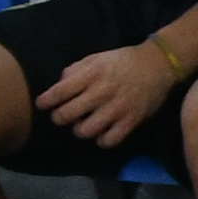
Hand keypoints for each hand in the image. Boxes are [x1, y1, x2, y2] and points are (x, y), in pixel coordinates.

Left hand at [39, 42, 176, 151]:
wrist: (158, 65)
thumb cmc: (122, 61)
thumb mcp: (95, 58)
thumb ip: (75, 70)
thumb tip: (58, 84)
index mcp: (91, 75)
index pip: (60, 92)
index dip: (46, 101)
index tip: (40, 105)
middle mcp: (102, 93)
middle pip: (68, 114)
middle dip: (59, 118)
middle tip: (60, 116)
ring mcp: (117, 109)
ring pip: (86, 131)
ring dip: (79, 130)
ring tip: (81, 124)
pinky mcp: (131, 121)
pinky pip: (109, 140)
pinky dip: (101, 140)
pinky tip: (100, 133)